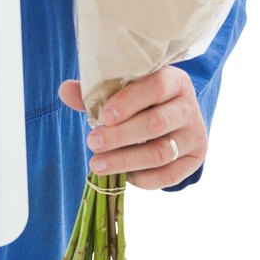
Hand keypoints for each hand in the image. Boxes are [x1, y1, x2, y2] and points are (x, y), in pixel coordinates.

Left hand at [58, 67, 209, 192]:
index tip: (103, 116)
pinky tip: (122, 178)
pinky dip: (143, 179)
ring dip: (126, 160)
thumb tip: (65, 90)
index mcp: (173, 80)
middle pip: (157, 122)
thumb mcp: (124, 91)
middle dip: (121, 136)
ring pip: (161, 152)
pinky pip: (169, 175)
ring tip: (98, 165)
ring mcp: (194, 135)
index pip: (155, 86)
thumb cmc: (141, 101)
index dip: (129, 102)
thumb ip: (97, 92)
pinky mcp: (194, 159)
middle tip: (92, 142)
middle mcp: (188, 106)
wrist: (174, 120)